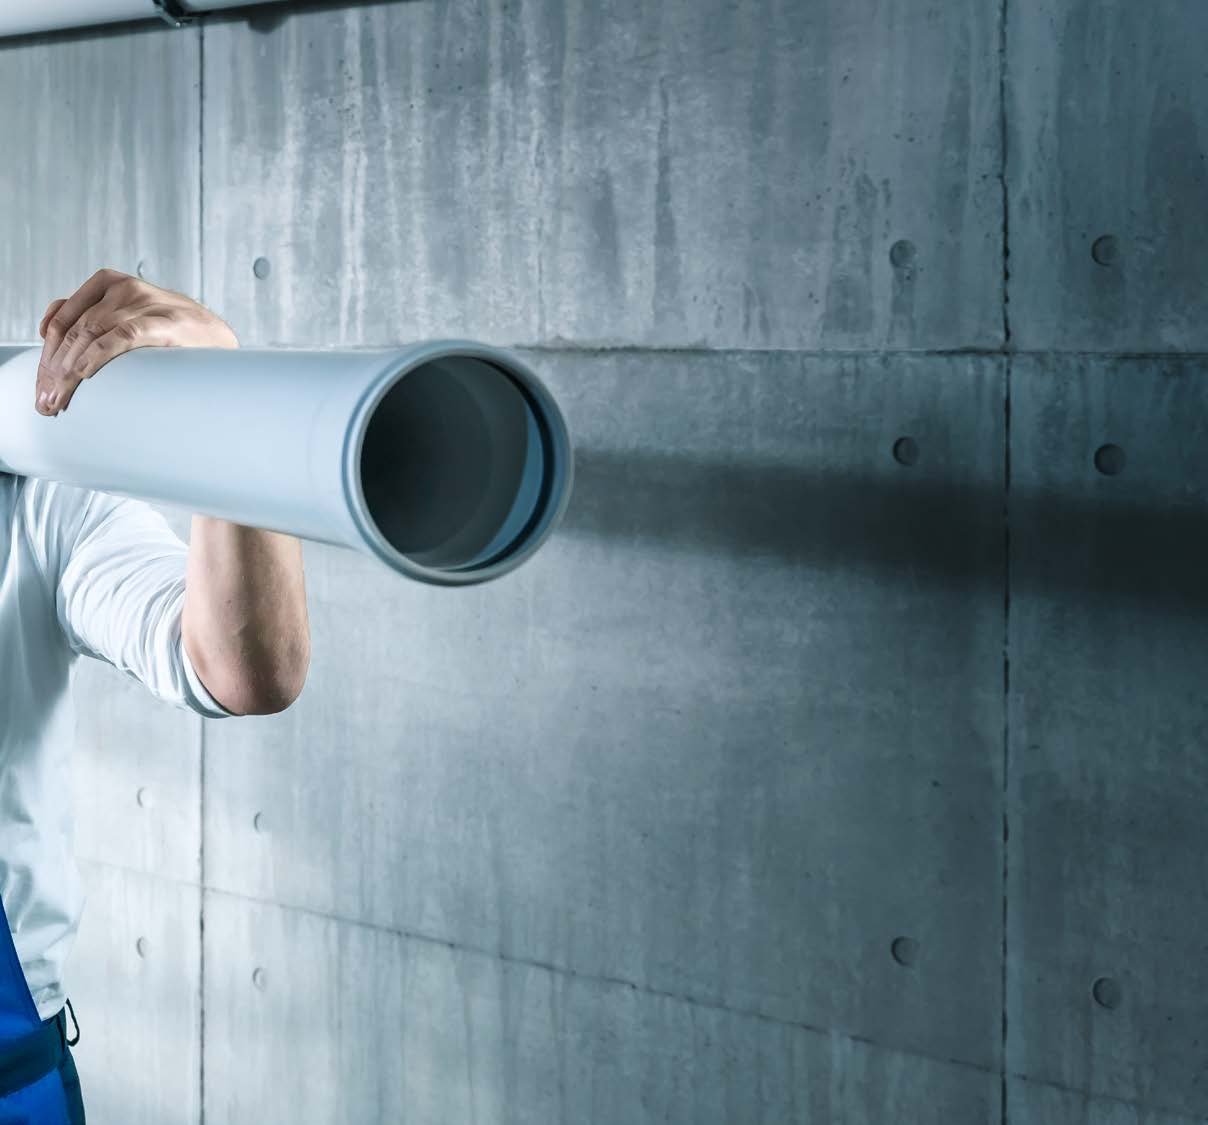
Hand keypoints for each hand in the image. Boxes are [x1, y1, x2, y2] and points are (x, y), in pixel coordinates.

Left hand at [35, 267, 237, 416]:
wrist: (219, 338)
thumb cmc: (170, 332)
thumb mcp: (128, 314)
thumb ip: (92, 313)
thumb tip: (47, 326)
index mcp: (109, 282)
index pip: (61, 318)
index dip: (46, 354)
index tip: (40, 387)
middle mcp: (123, 288)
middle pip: (73, 330)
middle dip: (54, 369)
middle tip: (46, 401)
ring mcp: (145, 303)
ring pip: (91, 335)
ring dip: (69, 371)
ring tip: (60, 398)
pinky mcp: (165, 322)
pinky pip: (122, 336)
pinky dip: (98, 355)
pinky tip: (84, 374)